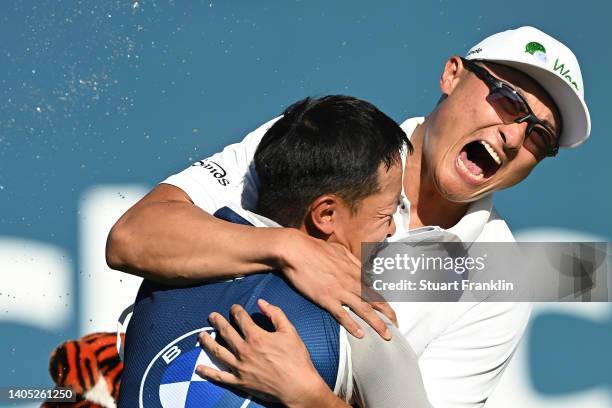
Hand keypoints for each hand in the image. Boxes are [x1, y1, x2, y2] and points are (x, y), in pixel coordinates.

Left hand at [196, 299, 338, 407]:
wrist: (298, 387)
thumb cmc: (296, 359)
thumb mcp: (290, 331)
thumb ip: (275, 314)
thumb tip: (261, 302)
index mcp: (256, 337)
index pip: (241, 318)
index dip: (236, 310)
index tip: (234, 308)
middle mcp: (244, 350)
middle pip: (225, 332)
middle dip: (217, 321)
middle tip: (212, 316)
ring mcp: (239, 367)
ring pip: (217, 352)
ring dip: (208, 342)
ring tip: (202, 335)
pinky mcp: (239, 382)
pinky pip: (219, 376)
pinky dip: (208, 372)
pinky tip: (199, 368)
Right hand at [278, 229, 394, 338]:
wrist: (296, 250)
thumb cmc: (315, 249)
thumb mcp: (340, 251)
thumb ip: (352, 261)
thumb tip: (359, 268)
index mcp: (355, 271)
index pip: (374, 289)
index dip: (384, 302)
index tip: (389, 312)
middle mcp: (351, 282)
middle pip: (375, 300)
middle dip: (388, 315)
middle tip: (396, 326)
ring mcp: (340, 291)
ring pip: (364, 310)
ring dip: (377, 324)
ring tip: (386, 336)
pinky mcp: (326, 298)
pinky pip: (342, 315)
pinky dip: (352, 325)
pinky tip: (360, 335)